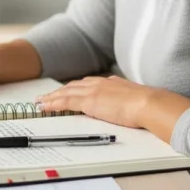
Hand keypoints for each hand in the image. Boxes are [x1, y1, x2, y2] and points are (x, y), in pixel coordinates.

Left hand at [36, 76, 155, 128]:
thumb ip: (127, 100)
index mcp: (110, 82)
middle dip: (59, 91)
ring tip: (40, 102)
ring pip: (65, 93)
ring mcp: (92, 91)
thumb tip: (127, 105)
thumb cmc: (148, 104)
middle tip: (47, 96)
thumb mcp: (136, 99)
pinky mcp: (88, 101)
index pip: (87, 84)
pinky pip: (65, 102)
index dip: (74, 88)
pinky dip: (52, 103)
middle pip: (73, 86)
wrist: (149, 103)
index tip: (67, 91)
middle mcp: (99, 83)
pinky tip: (44, 106)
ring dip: (51, 97)